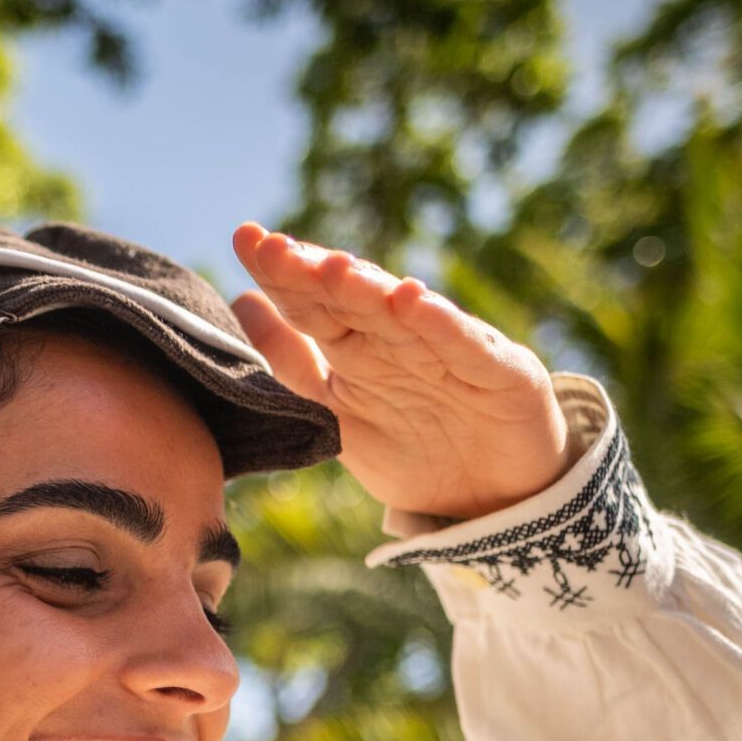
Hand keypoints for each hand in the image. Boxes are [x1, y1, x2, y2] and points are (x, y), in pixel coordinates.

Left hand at [230, 222, 570, 521]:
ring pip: (400, 315)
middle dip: (312, 273)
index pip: (310, 303)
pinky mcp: (499, 370)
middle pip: (349, 300)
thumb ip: (291, 362)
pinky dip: (439, 323)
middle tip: (274, 248)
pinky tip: (411, 300)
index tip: (246, 240)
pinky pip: (463, 345)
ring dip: (367, 290)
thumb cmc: (413, 449)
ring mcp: (448, 350)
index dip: (279, 274)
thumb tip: (242, 304)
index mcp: (357, 347)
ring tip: (332, 267)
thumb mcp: (336, 409)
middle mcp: (398, 338)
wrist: (493, 501)